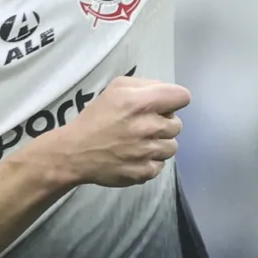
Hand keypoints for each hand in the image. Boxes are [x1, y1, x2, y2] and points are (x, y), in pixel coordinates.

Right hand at [36, 75, 189, 188]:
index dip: (174, 100)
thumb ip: (145, 85)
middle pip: (178, 124)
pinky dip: (151, 161)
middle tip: (144, 126)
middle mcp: (148, 127)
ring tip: (140, 143)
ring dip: (160, 144)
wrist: (75, 152)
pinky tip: (135, 157)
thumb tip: (166, 93)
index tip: (164, 105)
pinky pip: (161, 165)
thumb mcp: (116, 89)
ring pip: (172, 146)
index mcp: (140, 103)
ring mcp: (148, 152)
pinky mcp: (145, 172)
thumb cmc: (96, 118)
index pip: (182, 97)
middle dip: (164, 123)